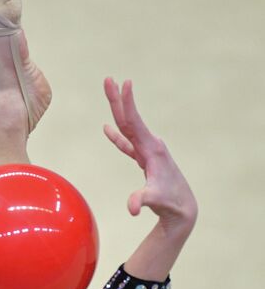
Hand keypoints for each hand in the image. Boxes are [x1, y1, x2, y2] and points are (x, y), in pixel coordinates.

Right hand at [103, 78, 197, 235]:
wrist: (181, 208)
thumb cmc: (170, 202)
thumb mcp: (155, 200)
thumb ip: (142, 200)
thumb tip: (132, 208)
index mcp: (151, 150)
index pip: (135, 123)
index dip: (128, 104)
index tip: (125, 83)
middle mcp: (150, 146)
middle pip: (129, 119)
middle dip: (118, 99)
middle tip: (108, 79)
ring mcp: (147, 152)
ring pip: (128, 128)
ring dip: (118, 110)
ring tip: (109, 93)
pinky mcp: (144, 160)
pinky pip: (127, 143)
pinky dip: (117, 135)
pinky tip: (107, 128)